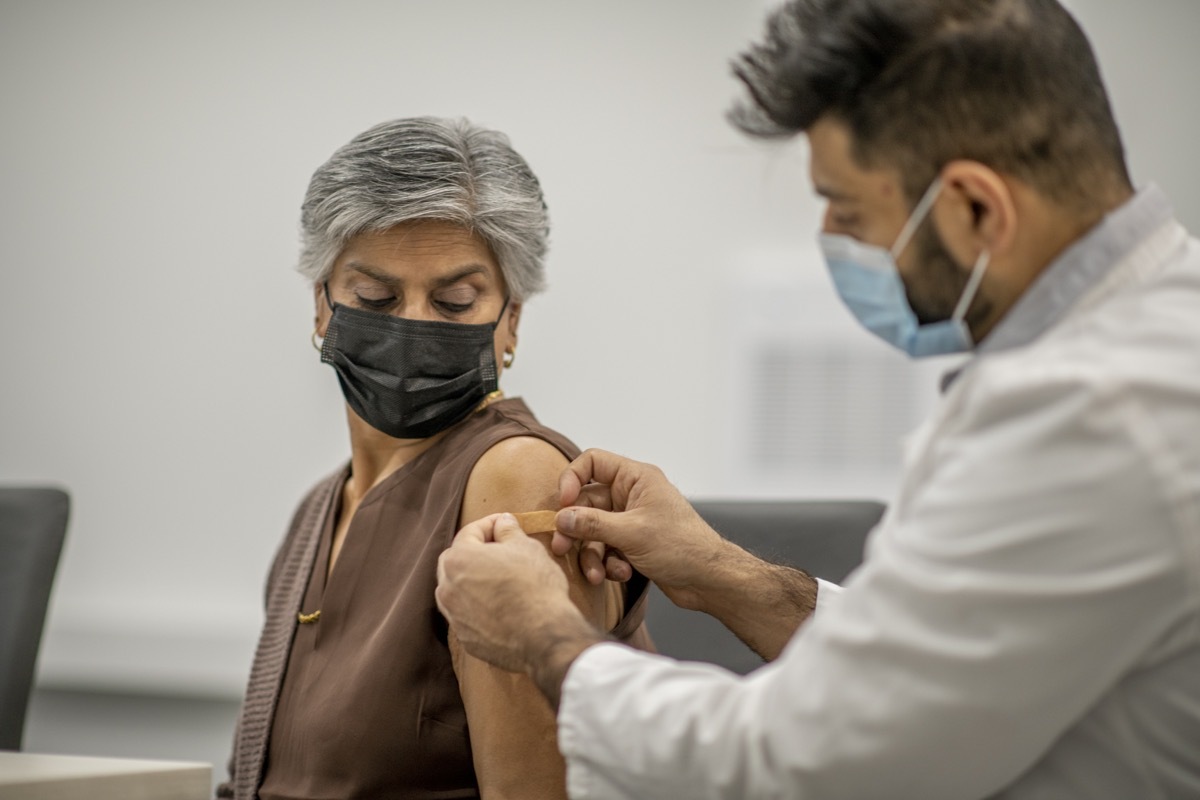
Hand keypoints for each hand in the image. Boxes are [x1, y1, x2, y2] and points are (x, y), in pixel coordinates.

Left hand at [436, 513, 595, 674]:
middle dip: (474, 551)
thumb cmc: (535, 586)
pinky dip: (477, 606)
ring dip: (472, 580)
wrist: (543, 635)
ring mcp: (454, 616)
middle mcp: (448, 587)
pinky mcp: (465, 638)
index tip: (504, 524)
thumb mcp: (527, 548)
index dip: (489, 524)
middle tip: (500, 550)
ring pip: (456, 589)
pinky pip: (466, 615)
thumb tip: (503, 522)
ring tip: (498, 579)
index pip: (469, 532)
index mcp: (459, 559)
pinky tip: (499, 605)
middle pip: (455, 560)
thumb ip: (509, 530)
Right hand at [551, 449, 728, 610]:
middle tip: (561, 548)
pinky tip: (621, 573)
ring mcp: (631, 519)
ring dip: (592, 554)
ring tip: (597, 574)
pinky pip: (606, 548)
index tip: (563, 504)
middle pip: (587, 503)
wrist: (707, 579)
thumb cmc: (682, 546)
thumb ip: (593, 524)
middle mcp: (631, 495)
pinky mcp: (631, 543)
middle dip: (576, 529)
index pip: (593, 462)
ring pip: (594, 530)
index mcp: (635, 478)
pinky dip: (608, 562)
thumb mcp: (632, 533)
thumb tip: (561, 518)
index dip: (572, 479)